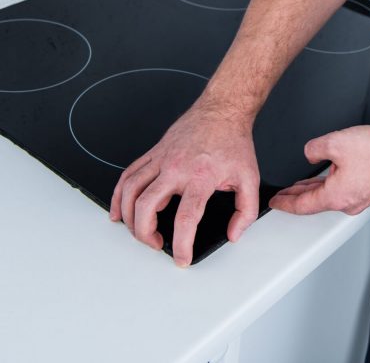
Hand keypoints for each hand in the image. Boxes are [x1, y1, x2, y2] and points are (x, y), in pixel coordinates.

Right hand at [109, 102, 259, 266]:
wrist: (222, 111)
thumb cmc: (233, 142)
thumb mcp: (250, 178)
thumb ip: (246, 211)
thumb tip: (234, 234)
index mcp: (201, 177)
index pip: (185, 218)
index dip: (181, 244)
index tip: (182, 258)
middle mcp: (176, 168)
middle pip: (147, 206)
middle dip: (145, 234)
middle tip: (156, 244)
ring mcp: (161, 159)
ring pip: (131, 191)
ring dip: (128, 217)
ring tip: (139, 232)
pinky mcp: (153, 153)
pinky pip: (128, 175)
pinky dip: (119, 195)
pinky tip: (119, 210)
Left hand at [268, 126, 369, 215]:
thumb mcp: (336, 141)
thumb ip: (315, 148)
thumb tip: (311, 153)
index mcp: (336, 196)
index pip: (302, 205)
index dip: (285, 203)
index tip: (275, 203)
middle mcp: (348, 202)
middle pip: (315, 202)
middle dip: (297, 197)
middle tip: (283, 196)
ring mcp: (361, 198)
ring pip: (330, 195)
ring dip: (315, 189)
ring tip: (302, 185)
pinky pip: (343, 189)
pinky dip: (331, 184)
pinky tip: (330, 173)